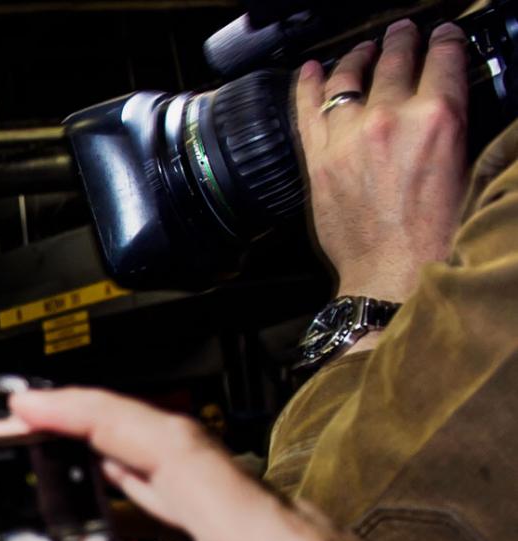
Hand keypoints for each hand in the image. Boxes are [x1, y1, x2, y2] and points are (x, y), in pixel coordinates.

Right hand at [4, 388, 517, 540]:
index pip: (172, 456)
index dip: (93, 420)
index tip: (28, 408)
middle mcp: (288, 535)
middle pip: (170, 450)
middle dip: (81, 431)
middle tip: (9, 434)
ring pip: (193, 473)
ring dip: (117, 455)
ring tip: (48, 461)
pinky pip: (212, 505)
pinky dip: (154, 492)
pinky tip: (126, 514)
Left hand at [296, 21, 469, 304]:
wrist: (393, 275)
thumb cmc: (434, 233)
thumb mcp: (464, 168)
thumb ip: (452, 127)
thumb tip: (445, 104)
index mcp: (437, 119)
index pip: (442, 58)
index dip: (444, 40)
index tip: (442, 35)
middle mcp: (390, 120)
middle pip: (395, 61)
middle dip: (402, 41)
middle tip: (403, 34)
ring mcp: (348, 138)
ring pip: (348, 79)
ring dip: (358, 56)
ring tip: (364, 49)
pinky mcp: (318, 160)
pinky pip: (307, 110)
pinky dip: (309, 85)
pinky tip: (312, 70)